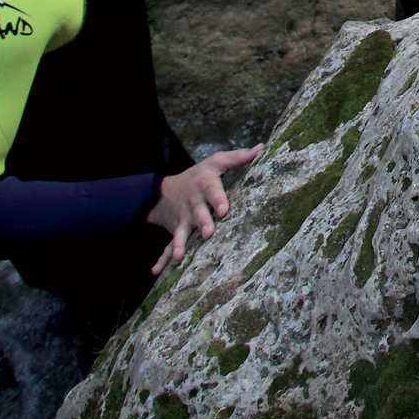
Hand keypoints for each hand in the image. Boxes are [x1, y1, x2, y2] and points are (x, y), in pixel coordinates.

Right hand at [146, 145, 260, 275]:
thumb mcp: (215, 163)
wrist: (163, 192)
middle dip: (202, 223)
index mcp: (204, 185)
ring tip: (179, 256)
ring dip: (179, 243)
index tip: (224, 209)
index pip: (213, 190)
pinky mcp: (175, 232)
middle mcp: (193, 203)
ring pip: (181, 232)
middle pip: (198, 213)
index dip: (218, 199)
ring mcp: (183, 219)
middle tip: (208, 233)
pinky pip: (167, 246)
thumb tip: (262, 147)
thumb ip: (238, 157)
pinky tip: (156, 271)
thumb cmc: (198, 176)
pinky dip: (162, 259)